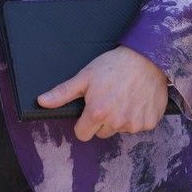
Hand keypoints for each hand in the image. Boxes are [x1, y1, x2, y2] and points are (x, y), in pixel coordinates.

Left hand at [37, 45, 168, 141]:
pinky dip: (138, 116)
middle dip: (102, 120)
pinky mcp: (150, 123)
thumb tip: (41, 102)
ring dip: (121, 118)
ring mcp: (135, 124)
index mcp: (97, 113)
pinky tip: (137, 99)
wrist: (147, 57)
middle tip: (109, 98)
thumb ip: (63, 93)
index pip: (82, 134)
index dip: (83, 122)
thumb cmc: (113, 65)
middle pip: (102, 133)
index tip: (90, 108)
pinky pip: (139, 126)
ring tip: (124, 96)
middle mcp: (116, 122)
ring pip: (120, 129)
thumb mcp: (85, 76)